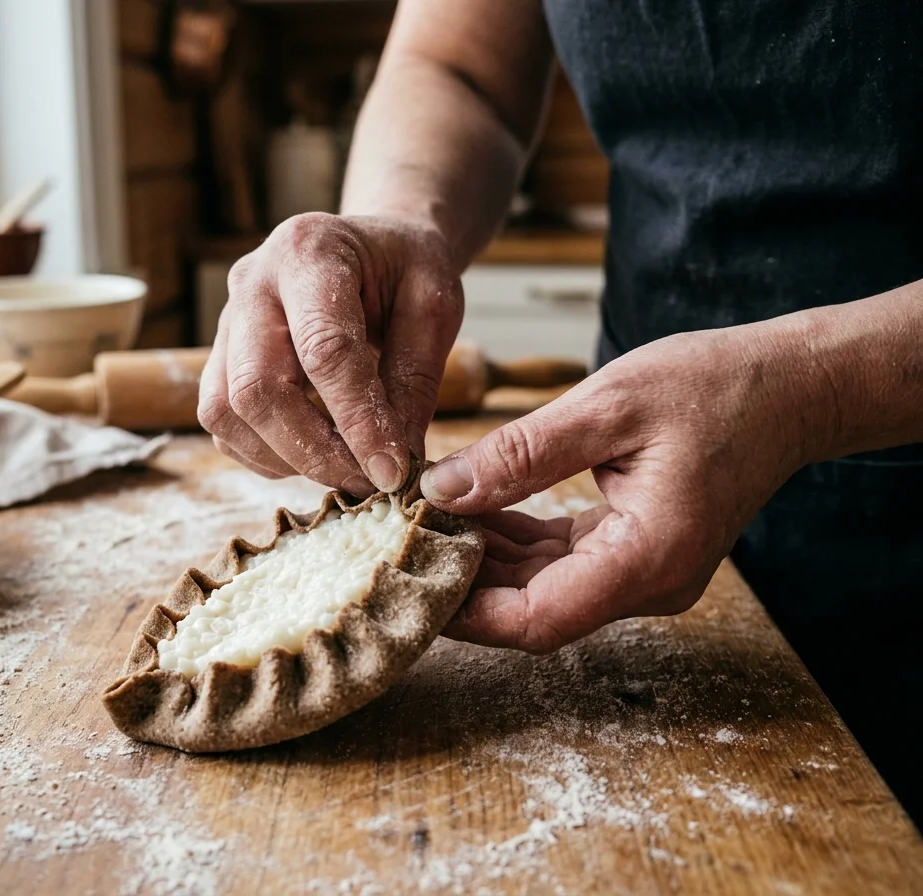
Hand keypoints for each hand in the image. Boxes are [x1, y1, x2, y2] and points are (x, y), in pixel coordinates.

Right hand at [199, 212, 463, 494]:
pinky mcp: (218, 358)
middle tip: (368, 482)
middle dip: (314, 451)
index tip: (392, 470)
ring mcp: (225, 322)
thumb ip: (416, 378)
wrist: (368, 248)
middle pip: (257, 388)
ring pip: (226, 412)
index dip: (357, 420)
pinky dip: (267, 455)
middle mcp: (252, 283)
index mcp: (309, 252)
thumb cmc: (403, 270)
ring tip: (345, 468)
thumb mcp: (434, 305)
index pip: (324, 350)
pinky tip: (314, 453)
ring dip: (287, 458)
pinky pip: (223, 425)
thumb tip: (398, 461)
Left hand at [422, 325, 830, 652]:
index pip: (536, 621)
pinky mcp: (632, 550)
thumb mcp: (608, 407)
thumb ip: (522, 455)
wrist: (787, 388)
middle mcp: (646, 582)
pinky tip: (472, 506)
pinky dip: (513, 538)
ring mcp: (641, 572)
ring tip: (427, 515)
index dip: (465, 612)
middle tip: (400, 538)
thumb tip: (443, 490)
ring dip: (483, 558)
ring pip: (540, 587)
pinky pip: (558, 559)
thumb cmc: (714, 388)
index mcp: (647, 559)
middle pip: (531, 610)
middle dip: (463, 579)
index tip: (410, 578)